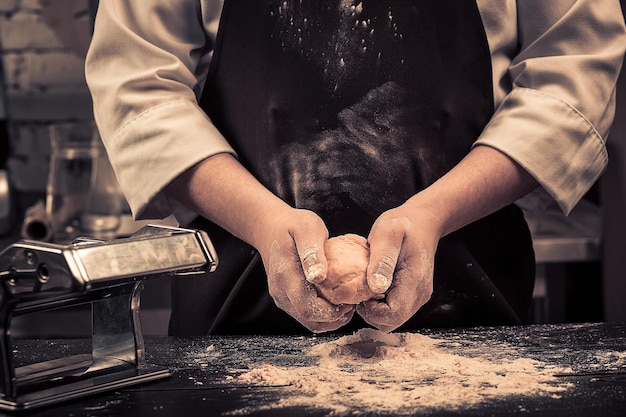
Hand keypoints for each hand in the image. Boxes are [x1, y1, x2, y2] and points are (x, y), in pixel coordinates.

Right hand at [261, 208, 354, 332]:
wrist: (270, 227)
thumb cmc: (292, 225)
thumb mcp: (307, 229)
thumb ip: (312, 252)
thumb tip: (319, 276)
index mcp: (286, 277)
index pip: (309, 310)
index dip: (333, 313)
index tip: (351, 302)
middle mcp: (281, 292)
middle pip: (310, 321)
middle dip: (335, 318)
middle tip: (353, 303)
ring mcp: (282, 297)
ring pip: (308, 321)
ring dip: (330, 318)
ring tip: (346, 302)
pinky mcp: (286, 298)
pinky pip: (305, 313)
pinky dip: (322, 312)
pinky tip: (335, 299)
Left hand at [356, 201, 438, 331]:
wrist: (422, 221)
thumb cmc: (403, 224)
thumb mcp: (387, 234)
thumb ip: (382, 260)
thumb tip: (376, 287)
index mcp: (414, 282)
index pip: (392, 315)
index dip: (371, 310)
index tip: (361, 291)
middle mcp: (419, 295)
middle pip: (391, 322)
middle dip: (371, 312)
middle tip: (360, 289)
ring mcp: (417, 296)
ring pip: (392, 318)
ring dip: (375, 308)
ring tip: (366, 285)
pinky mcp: (412, 294)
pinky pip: (394, 309)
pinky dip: (380, 303)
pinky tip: (373, 284)